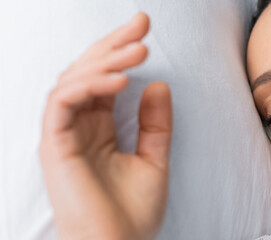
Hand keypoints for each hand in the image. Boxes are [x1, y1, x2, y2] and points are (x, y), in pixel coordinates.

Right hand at [39, 12, 171, 239]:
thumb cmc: (131, 214)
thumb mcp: (154, 160)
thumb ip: (155, 124)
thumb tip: (158, 84)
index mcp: (98, 128)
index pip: (105, 79)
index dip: (121, 51)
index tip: (145, 28)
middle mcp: (78, 127)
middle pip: (87, 72)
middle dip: (113, 44)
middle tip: (141, 23)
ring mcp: (63, 135)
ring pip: (72, 81)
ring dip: (106, 61)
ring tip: (139, 51)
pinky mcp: (54, 146)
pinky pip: (62, 103)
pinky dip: (88, 86)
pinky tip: (118, 81)